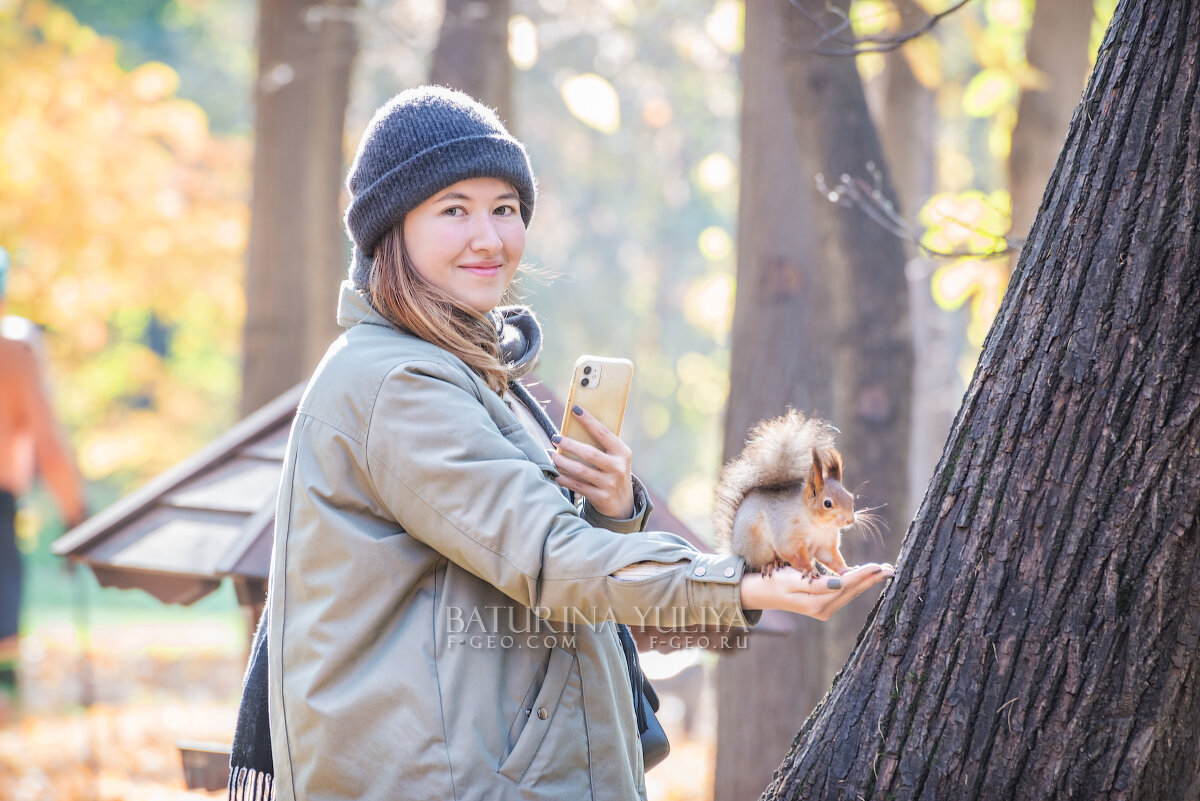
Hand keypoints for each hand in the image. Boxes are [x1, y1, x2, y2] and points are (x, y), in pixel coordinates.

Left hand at [550, 405, 634, 518]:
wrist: (622, 505)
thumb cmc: (613, 473)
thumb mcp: (615, 458)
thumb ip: (601, 446)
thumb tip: (573, 427)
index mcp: (622, 453)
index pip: (604, 433)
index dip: (589, 421)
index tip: (575, 410)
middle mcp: (618, 468)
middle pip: (590, 453)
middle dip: (570, 444)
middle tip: (555, 437)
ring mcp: (609, 484)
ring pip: (580, 471)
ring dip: (562, 461)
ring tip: (551, 454)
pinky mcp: (601, 497)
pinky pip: (577, 486)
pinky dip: (563, 478)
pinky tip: (554, 472)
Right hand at [739, 563, 893, 620]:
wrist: (761, 593)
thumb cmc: (773, 582)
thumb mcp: (790, 580)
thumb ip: (815, 584)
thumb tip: (839, 585)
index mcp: (816, 602)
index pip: (845, 586)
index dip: (863, 575)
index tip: (878, 566)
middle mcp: (823, 609)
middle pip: (853, 591)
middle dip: (872, 579)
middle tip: (892, 569)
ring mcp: (824, 610)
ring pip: (851, 593)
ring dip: (868, 581)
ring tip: (885, 571)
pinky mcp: (823, 606)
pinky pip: (844, 594)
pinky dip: (857, 584)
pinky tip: (867, 578)